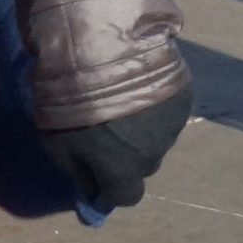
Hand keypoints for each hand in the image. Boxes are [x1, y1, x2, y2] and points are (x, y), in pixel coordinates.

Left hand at [40, 88, 190, 211]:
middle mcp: (155, 154)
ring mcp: (173, 123)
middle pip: (144, 165)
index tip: (100, 169)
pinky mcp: (184, 95)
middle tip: (110, 126)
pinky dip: (157, 102)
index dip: (113, 185)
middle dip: (130, 154)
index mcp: (125, 170)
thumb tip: (92, 191)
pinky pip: (169, 110)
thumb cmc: (71, 99)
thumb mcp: (58, 142)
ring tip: (125, 97)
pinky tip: (141, 81)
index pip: (127, 196)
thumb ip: (79, 172)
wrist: (101, 45)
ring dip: (144, 126)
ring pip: (158, 136)